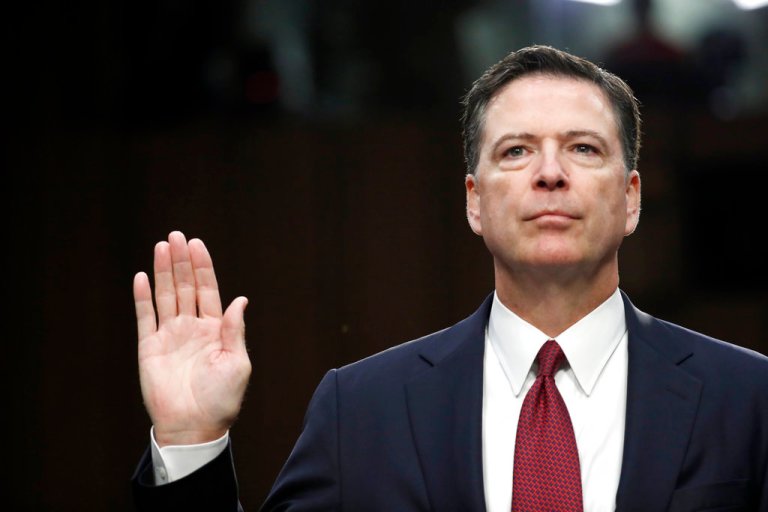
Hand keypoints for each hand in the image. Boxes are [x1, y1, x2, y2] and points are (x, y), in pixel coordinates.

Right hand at [133, 231, 250, 446]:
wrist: (193, 427)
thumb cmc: (221, 399)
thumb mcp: (237, 363)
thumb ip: (235, 330)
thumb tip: (241, 299)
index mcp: (215, 330)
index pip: (208, 290)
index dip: (202, 267)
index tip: (197, 244)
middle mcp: (191, 328)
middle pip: (185, 286)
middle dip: (181, 261)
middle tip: (176, 235)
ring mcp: (170, 336)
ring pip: (165, 296)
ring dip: (163, 271)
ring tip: (161, 246)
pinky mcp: (150, 348)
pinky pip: (145, 317)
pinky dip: (143, 297)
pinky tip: (143, 276)